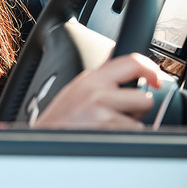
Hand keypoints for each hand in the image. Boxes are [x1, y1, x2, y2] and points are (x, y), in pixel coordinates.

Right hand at [35, 54, 165, 129]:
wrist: (42, 136)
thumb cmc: (60, 117)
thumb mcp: (77, 88)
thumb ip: (102, 81)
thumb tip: (130, 77)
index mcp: (91, 78)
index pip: (132, 62)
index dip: (151, 69)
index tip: (156, 77)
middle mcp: (97, 92)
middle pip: (144, 97)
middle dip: (139, 108)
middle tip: (124, 111)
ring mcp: (102, 113)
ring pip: (139, 121)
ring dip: (128, 125)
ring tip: (108, 124)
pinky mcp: (106, 131)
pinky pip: (129, 134)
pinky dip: (121, 137)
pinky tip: (104, 134)